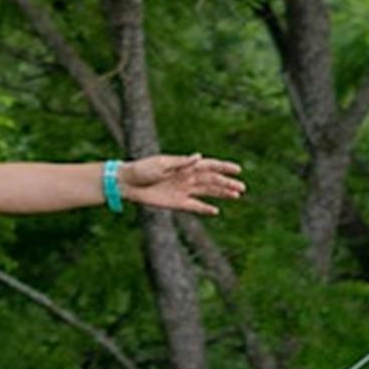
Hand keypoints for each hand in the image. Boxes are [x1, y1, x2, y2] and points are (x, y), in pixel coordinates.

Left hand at [120, 154, 245, 215]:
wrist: (127, 183)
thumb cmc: (142, 169)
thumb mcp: (161, 164)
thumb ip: (181, 163)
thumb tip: (198, 157)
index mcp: (184, 165)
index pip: (209, 165)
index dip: (224, 167)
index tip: (238, 170)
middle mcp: (186, 177)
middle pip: (212, 180)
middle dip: (227, 183)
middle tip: (242, 188)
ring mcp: (182, 190)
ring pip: (207, 192)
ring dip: (221, 194)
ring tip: (236, 196)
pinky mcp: (176, 202)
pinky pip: (194, 206)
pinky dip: (204, 208)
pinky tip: (216, 211)